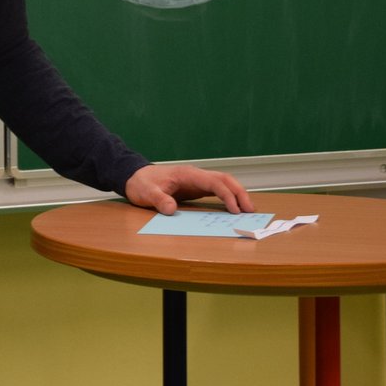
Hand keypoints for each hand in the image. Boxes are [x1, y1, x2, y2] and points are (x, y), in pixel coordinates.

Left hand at [124, 164, 252, 215]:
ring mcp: (197, 181)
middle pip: (224, 179)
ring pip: (223, 183)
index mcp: (187, 174)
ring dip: (237, 194)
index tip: (234, 210)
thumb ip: (158, 199)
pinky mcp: (195, 188)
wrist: (135, 177)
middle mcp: (196, 176)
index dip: (226, 195)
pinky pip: (216, 191)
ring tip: (248, 210)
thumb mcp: (146, 193)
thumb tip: (171, 210)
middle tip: (250, 210)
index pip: (214, 182)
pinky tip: (234, 209)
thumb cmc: (142, 183)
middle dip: (240, 193)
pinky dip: (228, 198)